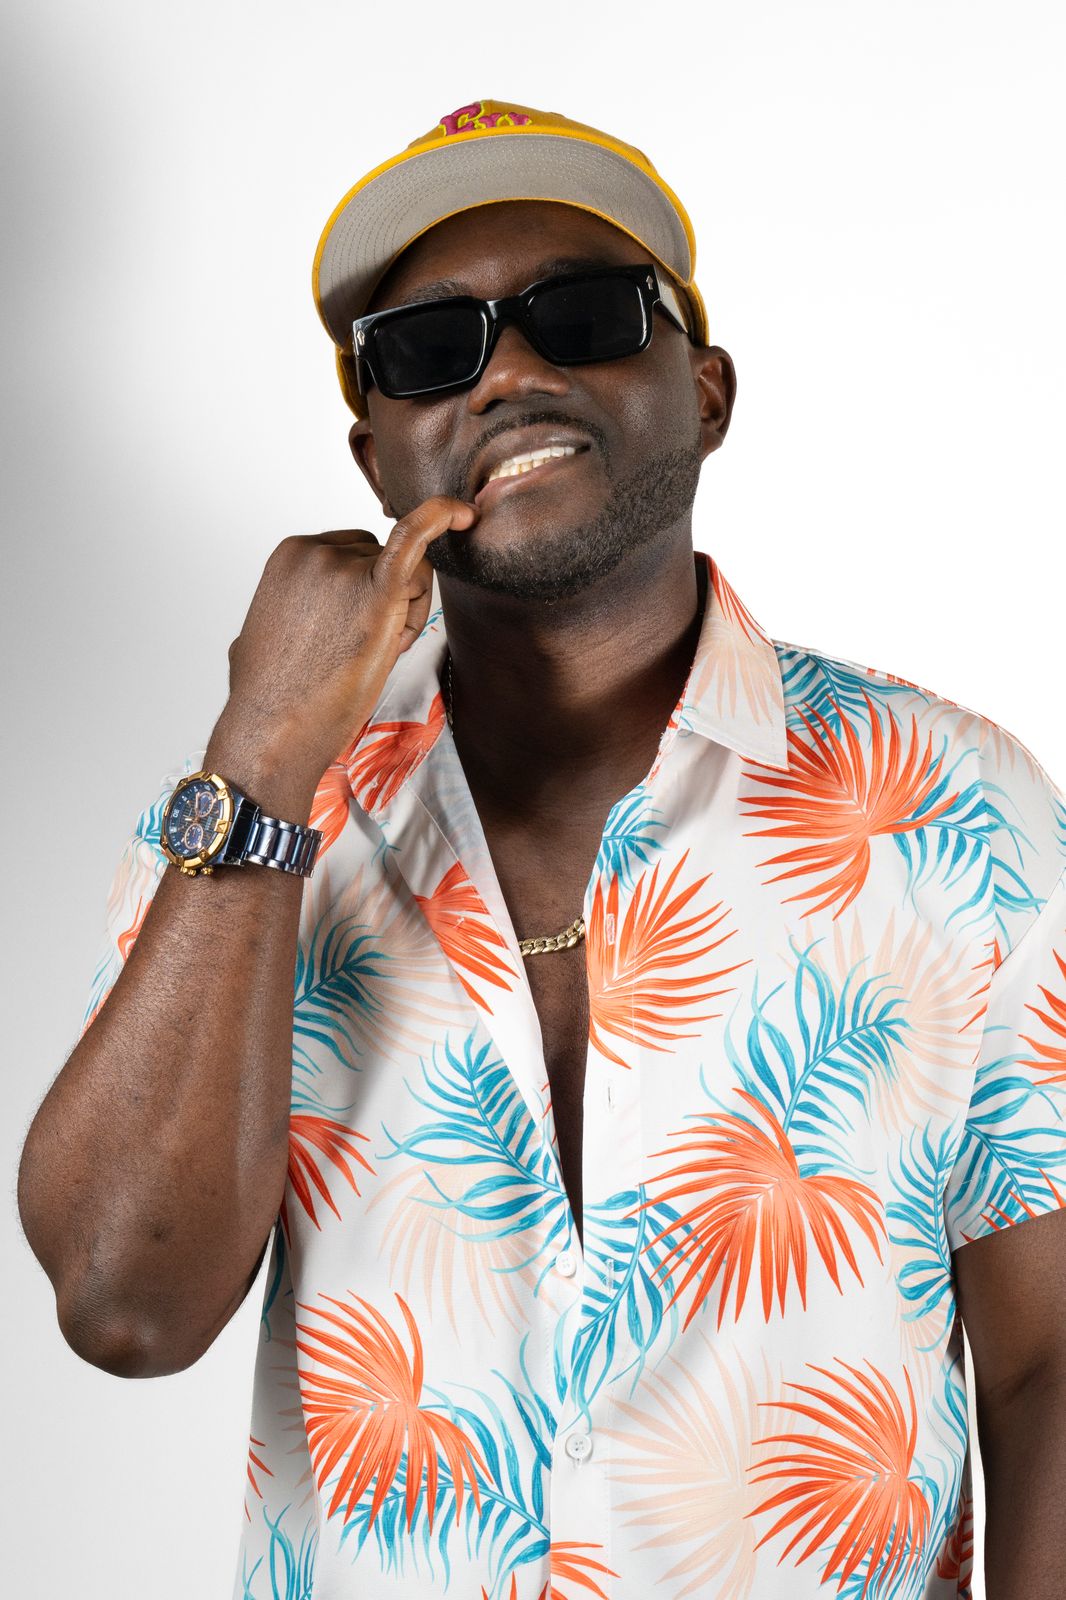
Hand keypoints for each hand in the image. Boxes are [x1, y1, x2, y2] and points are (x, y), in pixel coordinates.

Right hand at [217, 496, 477, 784]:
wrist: (271, 731)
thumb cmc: (269, 697)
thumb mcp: (265, 632)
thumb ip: (292, 609)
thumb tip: (302, 617)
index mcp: (292, 555)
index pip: (357, 553)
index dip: (367, 593)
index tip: (351, 633)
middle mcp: (317, 552)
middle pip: (387, 559)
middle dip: (392, 602)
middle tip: (366, 653)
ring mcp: (344, 567)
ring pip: (411, 572)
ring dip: (407, 613)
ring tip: (373, 656)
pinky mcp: (374, 591)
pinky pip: (417, 538)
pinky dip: (441, 518)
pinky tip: (464, 514)